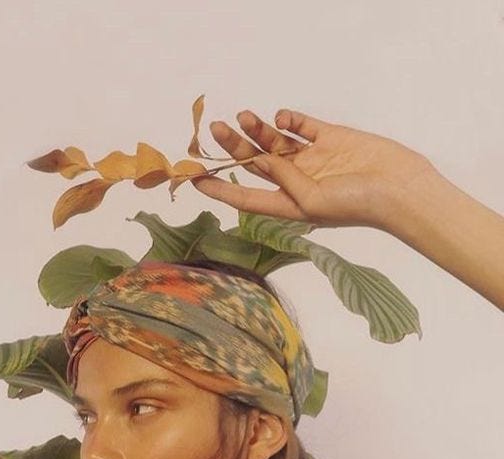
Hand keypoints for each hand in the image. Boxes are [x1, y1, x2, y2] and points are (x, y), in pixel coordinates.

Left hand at [193, 109, 436, 230]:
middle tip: (215, 129)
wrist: (399, 187)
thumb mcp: (311, 200)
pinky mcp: (330, 138)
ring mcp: (313, 159)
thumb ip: (284, 177)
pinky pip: (302, 126)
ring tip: (242, 115)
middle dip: (234, 148)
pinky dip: (290, 119)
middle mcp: (296, 182)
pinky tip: (282, 117)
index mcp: (288, 205)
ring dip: (258, 129)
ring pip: (276, 142)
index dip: (220, 190)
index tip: (196, 180)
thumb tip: (262, 157)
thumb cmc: (356, 205)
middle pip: (256, 164)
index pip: (246, 198)